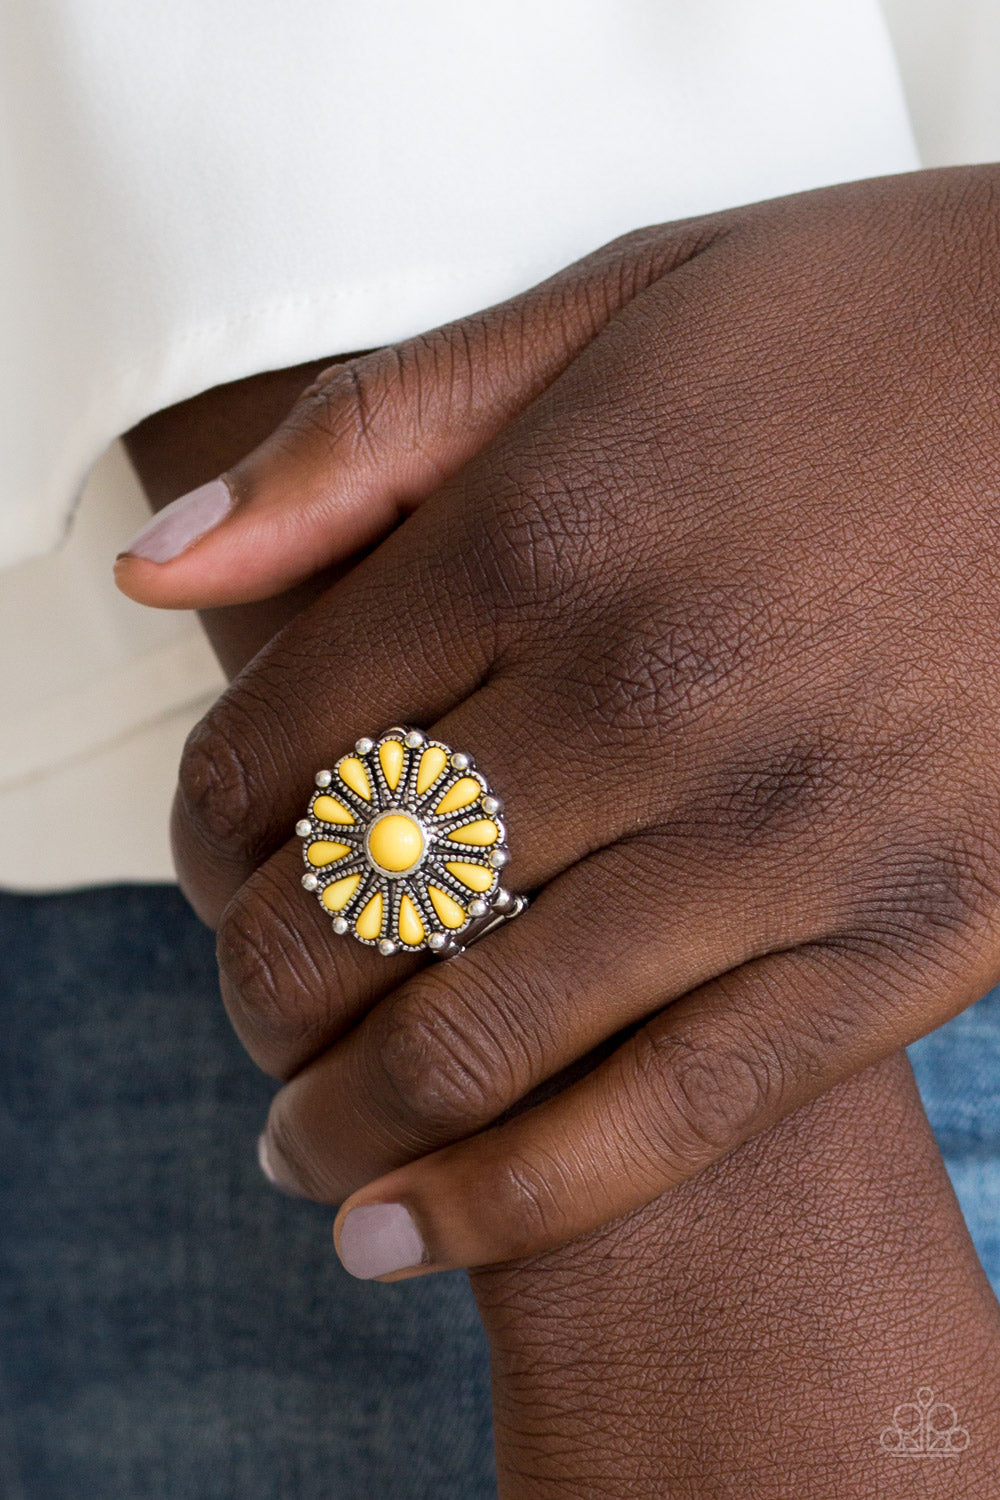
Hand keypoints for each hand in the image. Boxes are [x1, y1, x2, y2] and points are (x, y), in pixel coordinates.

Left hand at [119, 164, 999, 1278]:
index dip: (205, 830)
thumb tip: (160, 559)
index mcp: (549, 533)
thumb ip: (370, 438)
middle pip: (351, 908)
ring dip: (344, 1121)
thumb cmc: (868, 334)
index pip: (278, 744)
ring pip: (478, 1043)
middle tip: (258, 1005)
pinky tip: (405, 1238)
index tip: (216, 857)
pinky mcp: (900, 942)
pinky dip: (509, 1204)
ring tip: (301, 1144)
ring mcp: (778, 836)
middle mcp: (645, 696)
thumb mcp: (615, 307)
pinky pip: (664, 1119)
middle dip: (259, 986)